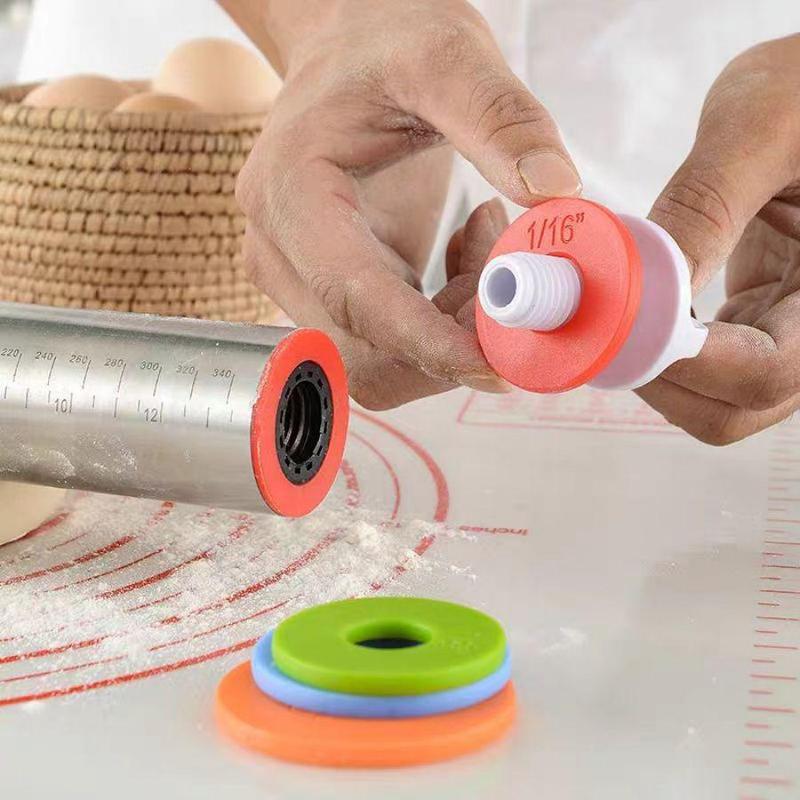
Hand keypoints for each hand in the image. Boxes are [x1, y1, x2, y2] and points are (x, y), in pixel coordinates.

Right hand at [228, 0, 579, 408]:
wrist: (347, 47)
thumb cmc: (382, 43)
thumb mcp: (446, 57)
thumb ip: (502, 120)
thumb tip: (556, 193)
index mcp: (290, 194)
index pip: (352, 297)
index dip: (423, 342)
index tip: (496, 364)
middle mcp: (281, 252)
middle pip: (362, 350)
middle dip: (448, 343)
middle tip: (513, 286)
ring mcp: (303, 278)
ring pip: (380, 359)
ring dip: (451, 335)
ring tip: (488, 249)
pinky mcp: (335, 290)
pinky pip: (391, 345)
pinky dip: (444, 325)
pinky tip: (465, 257)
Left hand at [638, 34, 799, 443]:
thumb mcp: (763, 126)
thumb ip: (704, 205)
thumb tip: (641, 286)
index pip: (765, 373)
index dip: (686, 366)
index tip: (618, 335)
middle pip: (735, 409)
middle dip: (660, 381)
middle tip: (601, 336)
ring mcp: (792, 326)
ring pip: (718, 398)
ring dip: (656, 373)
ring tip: (610, 320)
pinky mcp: (764, 314)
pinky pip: (711, 362)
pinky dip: (664, 350)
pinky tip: (633, 313)